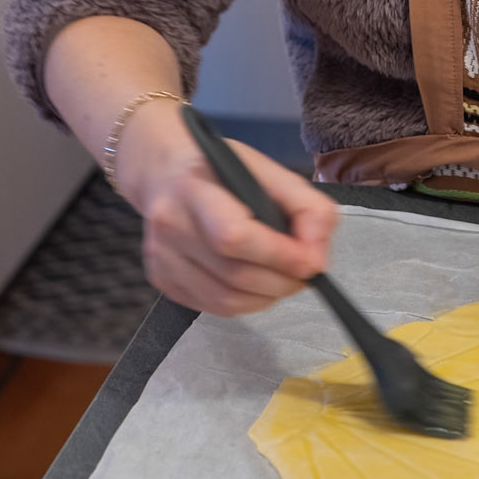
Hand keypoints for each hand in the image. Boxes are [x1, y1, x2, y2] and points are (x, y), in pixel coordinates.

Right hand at [116, 100, 338, 315]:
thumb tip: (317, 259)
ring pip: (226, 301)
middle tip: (304, 272)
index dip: (279, 256)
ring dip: (267, 297)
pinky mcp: (162, 280)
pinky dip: (245, 302)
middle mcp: (171, 226)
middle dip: (282, 281)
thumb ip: (307, 208)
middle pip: (235, 275)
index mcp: (195, 190)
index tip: (311, 262)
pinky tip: (253, 281)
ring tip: (281, 277)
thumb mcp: (270, 171)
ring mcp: (162, 258)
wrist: (164, 173)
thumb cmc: (220, 171)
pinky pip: (213, 307)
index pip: (234, 237)